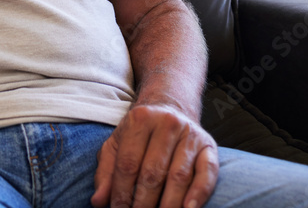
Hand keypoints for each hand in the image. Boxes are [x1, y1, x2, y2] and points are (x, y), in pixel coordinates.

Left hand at [91, 103, 217, 207]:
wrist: (170, 108)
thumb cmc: (140, 133)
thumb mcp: (117, 144)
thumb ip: (106, 172)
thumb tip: (98, 201)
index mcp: (140, 119)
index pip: (128, 163)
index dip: (121, 192)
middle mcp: (167, 123)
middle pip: (153, 172)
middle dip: (143, 203)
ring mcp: (190, 135)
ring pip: (179, 176)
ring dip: (168, 204)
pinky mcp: (209, 147)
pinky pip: (207, 173)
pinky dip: (199, 194)